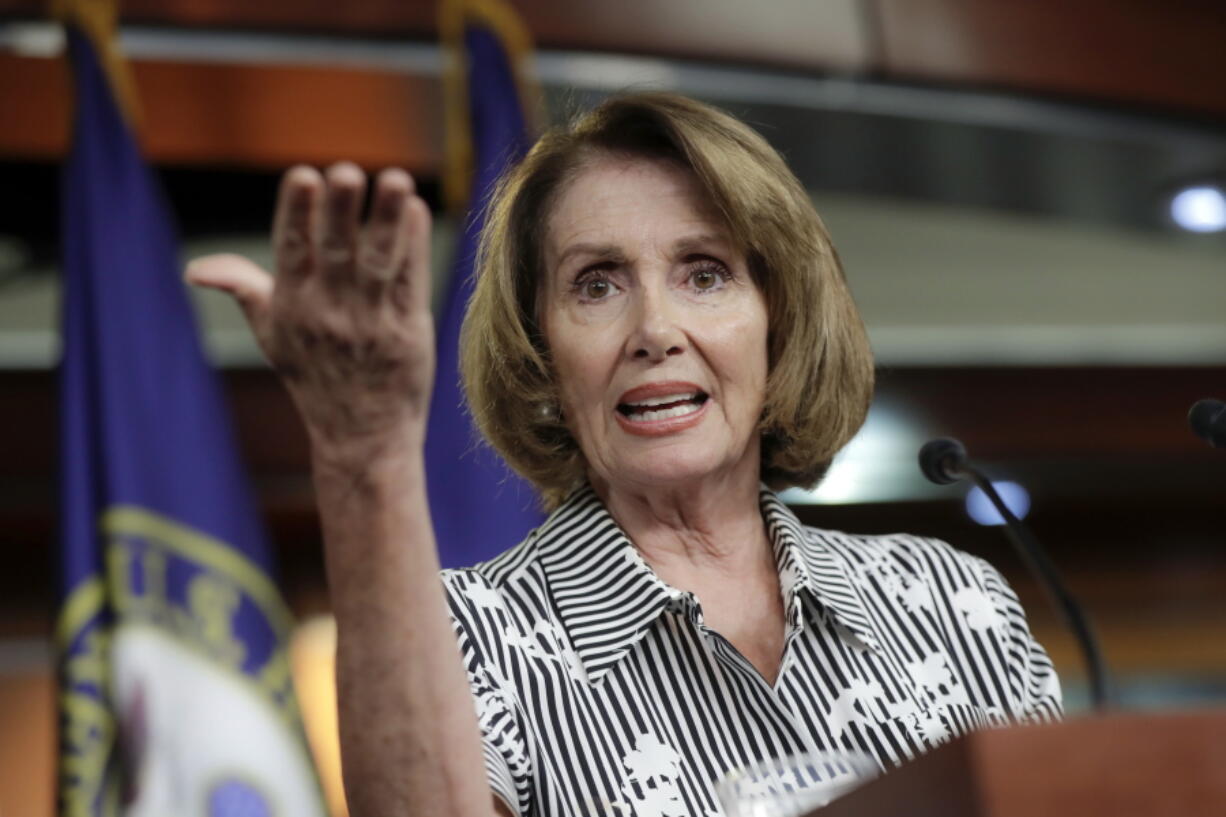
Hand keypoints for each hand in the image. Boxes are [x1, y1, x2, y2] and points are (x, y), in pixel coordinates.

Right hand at [187, 163, 434, 466]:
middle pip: (336, 253)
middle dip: (339, 211)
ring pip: (379, 262)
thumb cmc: (316, 377)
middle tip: (345, 170)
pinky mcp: (408, 332)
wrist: (361, 435)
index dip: (295, 213)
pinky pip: (410, 282)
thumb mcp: (273, 336)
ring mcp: (372, 322)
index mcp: (293, 307)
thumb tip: (195, 268)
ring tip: (397, 179)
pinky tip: (417, 210)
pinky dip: (414, 246)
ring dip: (387, 220)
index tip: (302, 175)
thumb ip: (242, 291)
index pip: (291, 252)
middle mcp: (330, 312)